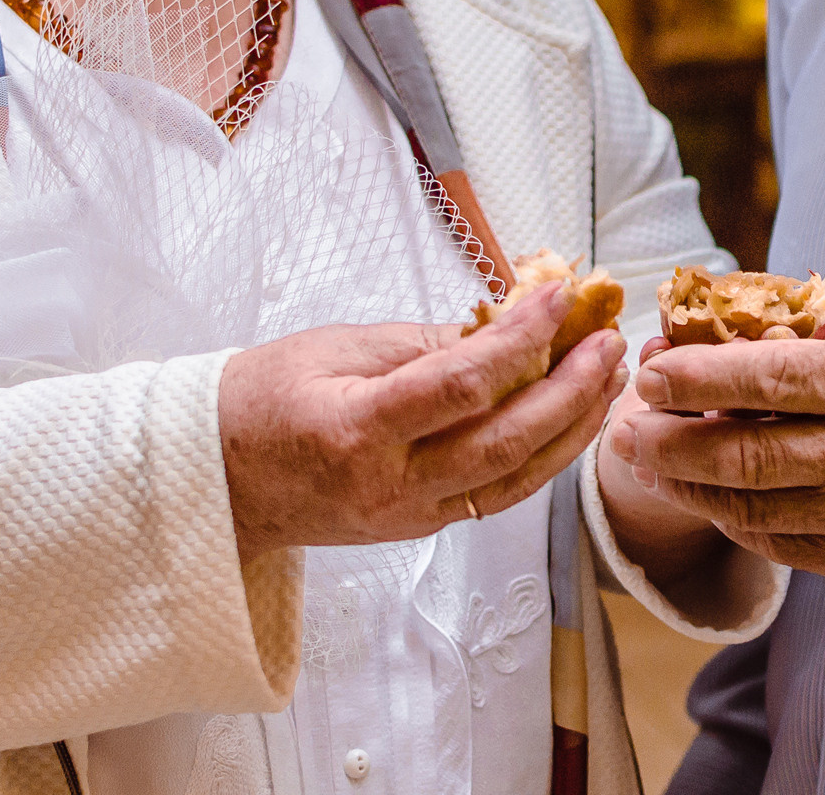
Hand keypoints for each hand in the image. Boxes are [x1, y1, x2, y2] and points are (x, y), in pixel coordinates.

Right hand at [219, 284, 626, 561]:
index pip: (462, 384)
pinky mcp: (419, 528)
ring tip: (607, 377)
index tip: (559, 296)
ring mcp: (407, 516)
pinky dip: (542, 456)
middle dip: (569, 390)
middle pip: (504, 442)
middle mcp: (388, 485)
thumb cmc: (261, 401)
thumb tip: (504, 324)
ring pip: (515, 479)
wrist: (216, 482)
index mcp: (357, 431)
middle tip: (606, 341)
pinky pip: (497, 495)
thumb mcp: (336, 349)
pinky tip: (570, 418)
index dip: (522, 339)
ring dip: (572, 427)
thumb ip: (425, 342)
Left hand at [609, 305, 824, 586]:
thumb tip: (761, 306)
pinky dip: (735, 522)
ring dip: (689, 486)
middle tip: (625, 426)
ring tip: (649, 462)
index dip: (701, 375)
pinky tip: (709, 499)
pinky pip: (781, 545)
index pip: (771, 376)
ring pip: (752, 507)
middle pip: (745, 451)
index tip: (652, 369)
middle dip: (671, 439)